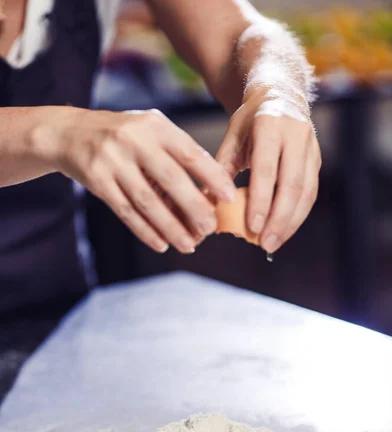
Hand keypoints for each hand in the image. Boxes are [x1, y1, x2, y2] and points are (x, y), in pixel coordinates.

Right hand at [39, 107, 235, 253]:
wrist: (69, 133)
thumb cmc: (122, 136)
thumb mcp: (149, 130)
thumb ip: (176, 153)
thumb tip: (210, 191)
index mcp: (155, 125)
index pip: (190, 154)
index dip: (212, 177)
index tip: (229, 198)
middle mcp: (134, 140)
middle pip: (171, 180)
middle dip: (195, 208)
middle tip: (210, 229)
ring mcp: (113, 161)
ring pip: (148, 202)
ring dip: (171, 227)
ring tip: (189, 245)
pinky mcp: (97, 181)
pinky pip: (126, 212)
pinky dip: (145, 231)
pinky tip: (161, 244)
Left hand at [216, 91, 321, 252]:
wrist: (280, 94)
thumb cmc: (249, 120)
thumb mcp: (231, 136)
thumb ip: (221, 167)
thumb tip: (206, 203)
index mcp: (270, 125)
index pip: (266, 169)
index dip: (260, 201)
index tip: (251, 228)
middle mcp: (296, 135)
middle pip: (292, 184)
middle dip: (279, 219)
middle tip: (265, 245)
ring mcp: (311, 147)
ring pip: (306, 192)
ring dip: (291, 222)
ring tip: (273, 243)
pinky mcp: (317, 160)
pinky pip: (310, 192)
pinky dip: (298, 215)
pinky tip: (283, 231)